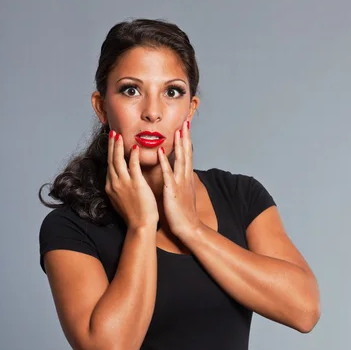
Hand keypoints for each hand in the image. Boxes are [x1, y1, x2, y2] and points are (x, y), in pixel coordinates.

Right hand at [105, 131, 158, 229]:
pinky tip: (134, 147)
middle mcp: (114, 183)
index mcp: (110, 187)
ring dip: (118, 146)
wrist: (140, 225)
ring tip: (119, 135)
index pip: (109, 165)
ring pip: (118, 160)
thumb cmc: (134, 214)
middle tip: (112, 132)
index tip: (111, 142)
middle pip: (111, 159)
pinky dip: (133, 155)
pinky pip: (133, 166)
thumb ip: (120, 188)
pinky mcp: (135, 184)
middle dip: (111, 145)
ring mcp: (124, 183)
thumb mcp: (121, 199)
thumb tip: (120, 181)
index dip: (110, 152)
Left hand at [157, 120, 200, 236]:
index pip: (187, 155)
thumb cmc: (183, 212)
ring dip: (179, 144)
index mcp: (186, 178)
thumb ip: (180, 181)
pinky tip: (161, 151)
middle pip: (187, 153)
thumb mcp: (182, 193)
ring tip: (177, 130)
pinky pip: (168, 173)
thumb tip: (178, 173)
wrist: (189, 228)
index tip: (185, 127)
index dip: (187, 141)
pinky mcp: (172, 190)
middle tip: (185, 121)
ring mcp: (179, 183)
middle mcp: (185, 177)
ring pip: (180, 160)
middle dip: (186, 137)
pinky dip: (165, 161)